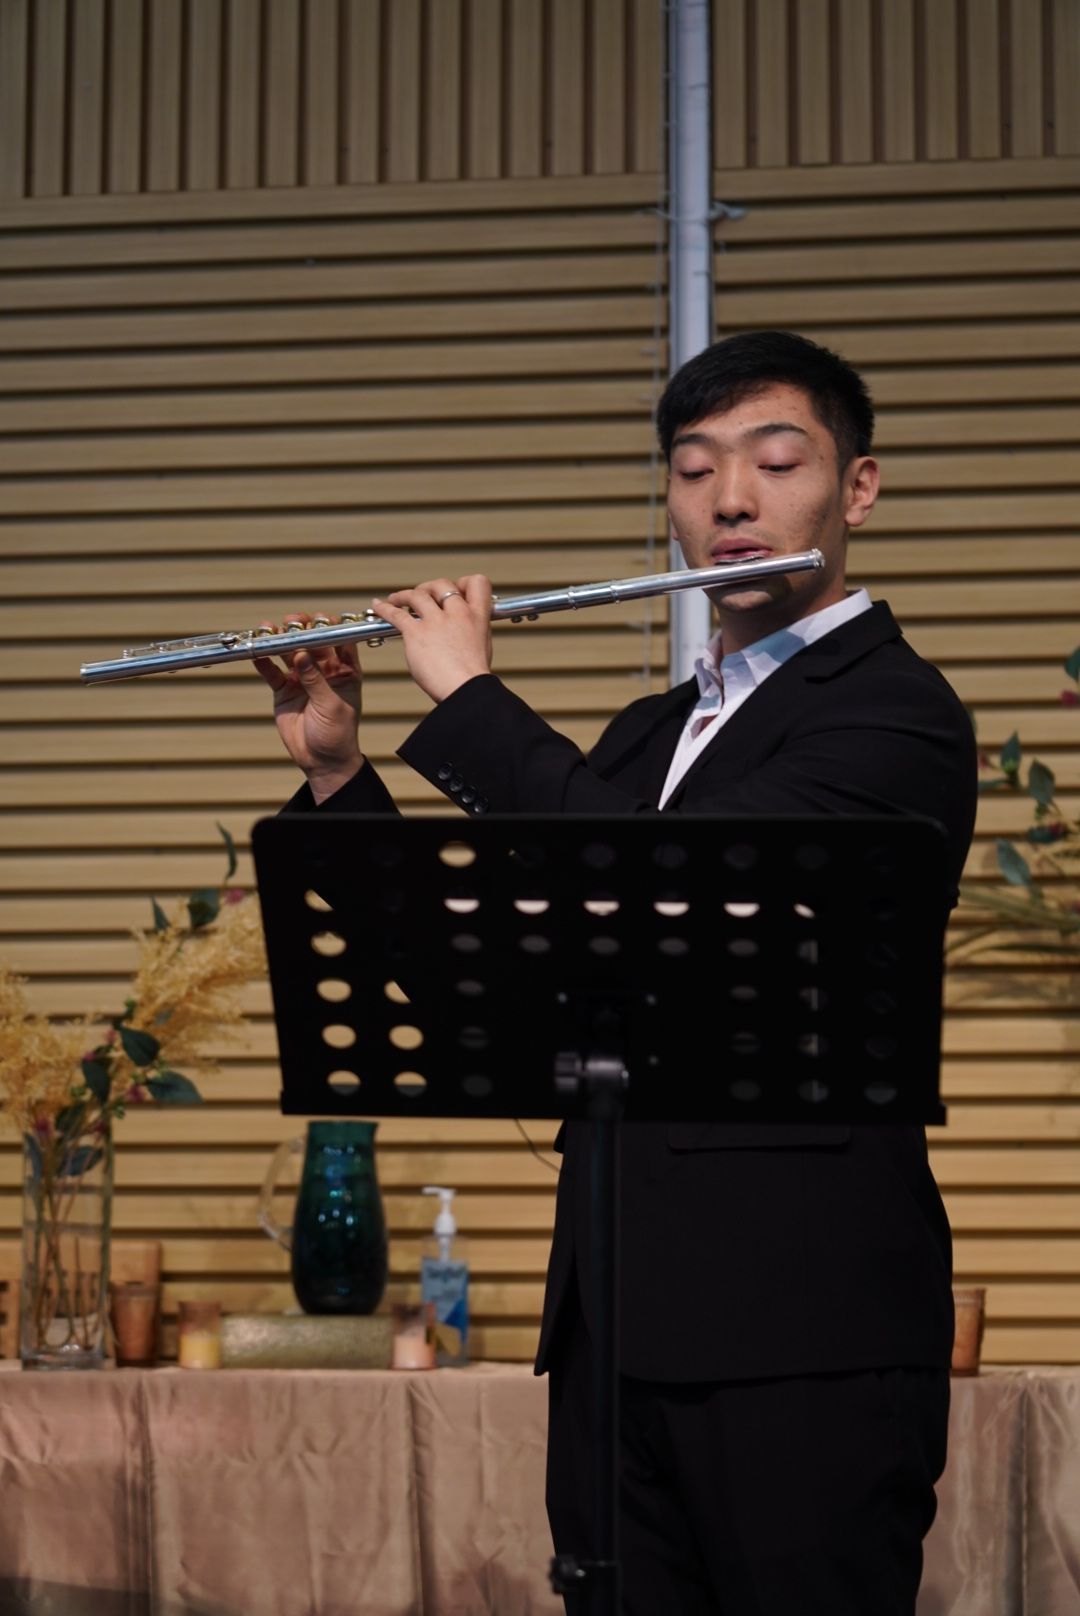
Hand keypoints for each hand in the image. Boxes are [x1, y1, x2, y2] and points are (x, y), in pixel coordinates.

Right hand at [253, 613, 363, 801]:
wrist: (321, 761)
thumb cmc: (338, 734)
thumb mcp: (331, 705)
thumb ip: (315, 679)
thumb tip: (300, 652)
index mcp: (345, 671)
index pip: (339, 641)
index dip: (330, 627)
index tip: (319, 618)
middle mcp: (324, 670)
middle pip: (311, 642)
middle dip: (301, 629)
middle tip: (290, 621)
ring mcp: (302, 678)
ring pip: (289, 652)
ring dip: (279, 641)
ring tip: (268, 629)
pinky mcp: (284, 690)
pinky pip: (272, 672)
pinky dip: (264, 662)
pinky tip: (257, 652)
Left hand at [372, 575, 493, 702]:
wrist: (466, 690)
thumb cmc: (473, 679)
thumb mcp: (481, 648)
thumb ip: (470, 634)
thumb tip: (461, 634)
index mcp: (478, 617)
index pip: (476, 582)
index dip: (463, 583)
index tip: (454, 592)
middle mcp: (458, 613)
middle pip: (442, 584)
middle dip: (430, 588)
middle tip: (423, 597)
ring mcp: (436, 622)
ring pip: (418, 594)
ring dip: (404, 595)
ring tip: (395, 599)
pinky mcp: (416, 633)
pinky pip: (396, 614)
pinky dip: (384, 608)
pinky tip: (378, 606)